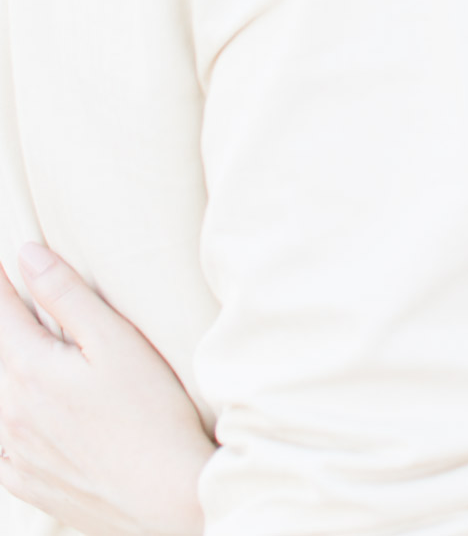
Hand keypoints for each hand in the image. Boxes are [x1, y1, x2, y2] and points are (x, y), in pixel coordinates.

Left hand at [0, 244, 212, 535]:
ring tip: (19, 356)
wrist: (166, 496)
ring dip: (5, 372)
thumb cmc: (151, 412)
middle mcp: (11, 413)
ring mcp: (15, 453)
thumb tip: (27, 255)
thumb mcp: (116, 341)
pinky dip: (3, 424)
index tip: (3, 259)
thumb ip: (66, 296)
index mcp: (31, 371)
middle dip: (4, 328)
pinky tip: (15, 418)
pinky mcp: (27, 483)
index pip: (2, 314)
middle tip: (12, 305)